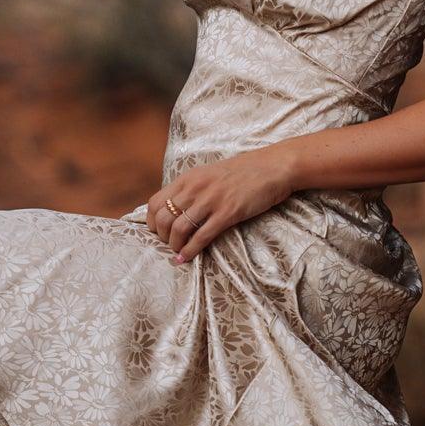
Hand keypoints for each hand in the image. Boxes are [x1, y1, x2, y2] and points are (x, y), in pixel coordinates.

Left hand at [146, 146, 295, 262]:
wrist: (272, 167)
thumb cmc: (243, 172)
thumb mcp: (210, 174)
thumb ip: (192, 188)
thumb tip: (177, 209)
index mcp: (188, 178)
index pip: (155, 202)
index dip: (152, 222)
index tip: (158, 232)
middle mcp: (195, 188)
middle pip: (163, 218)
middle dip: (162, 237)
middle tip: (169, 245)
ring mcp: (211, 200)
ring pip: (179, 229)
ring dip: (175, 246)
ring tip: (179, 253)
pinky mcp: (227, 213)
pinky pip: (201, 236)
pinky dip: (191, 251)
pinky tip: (188, 258)